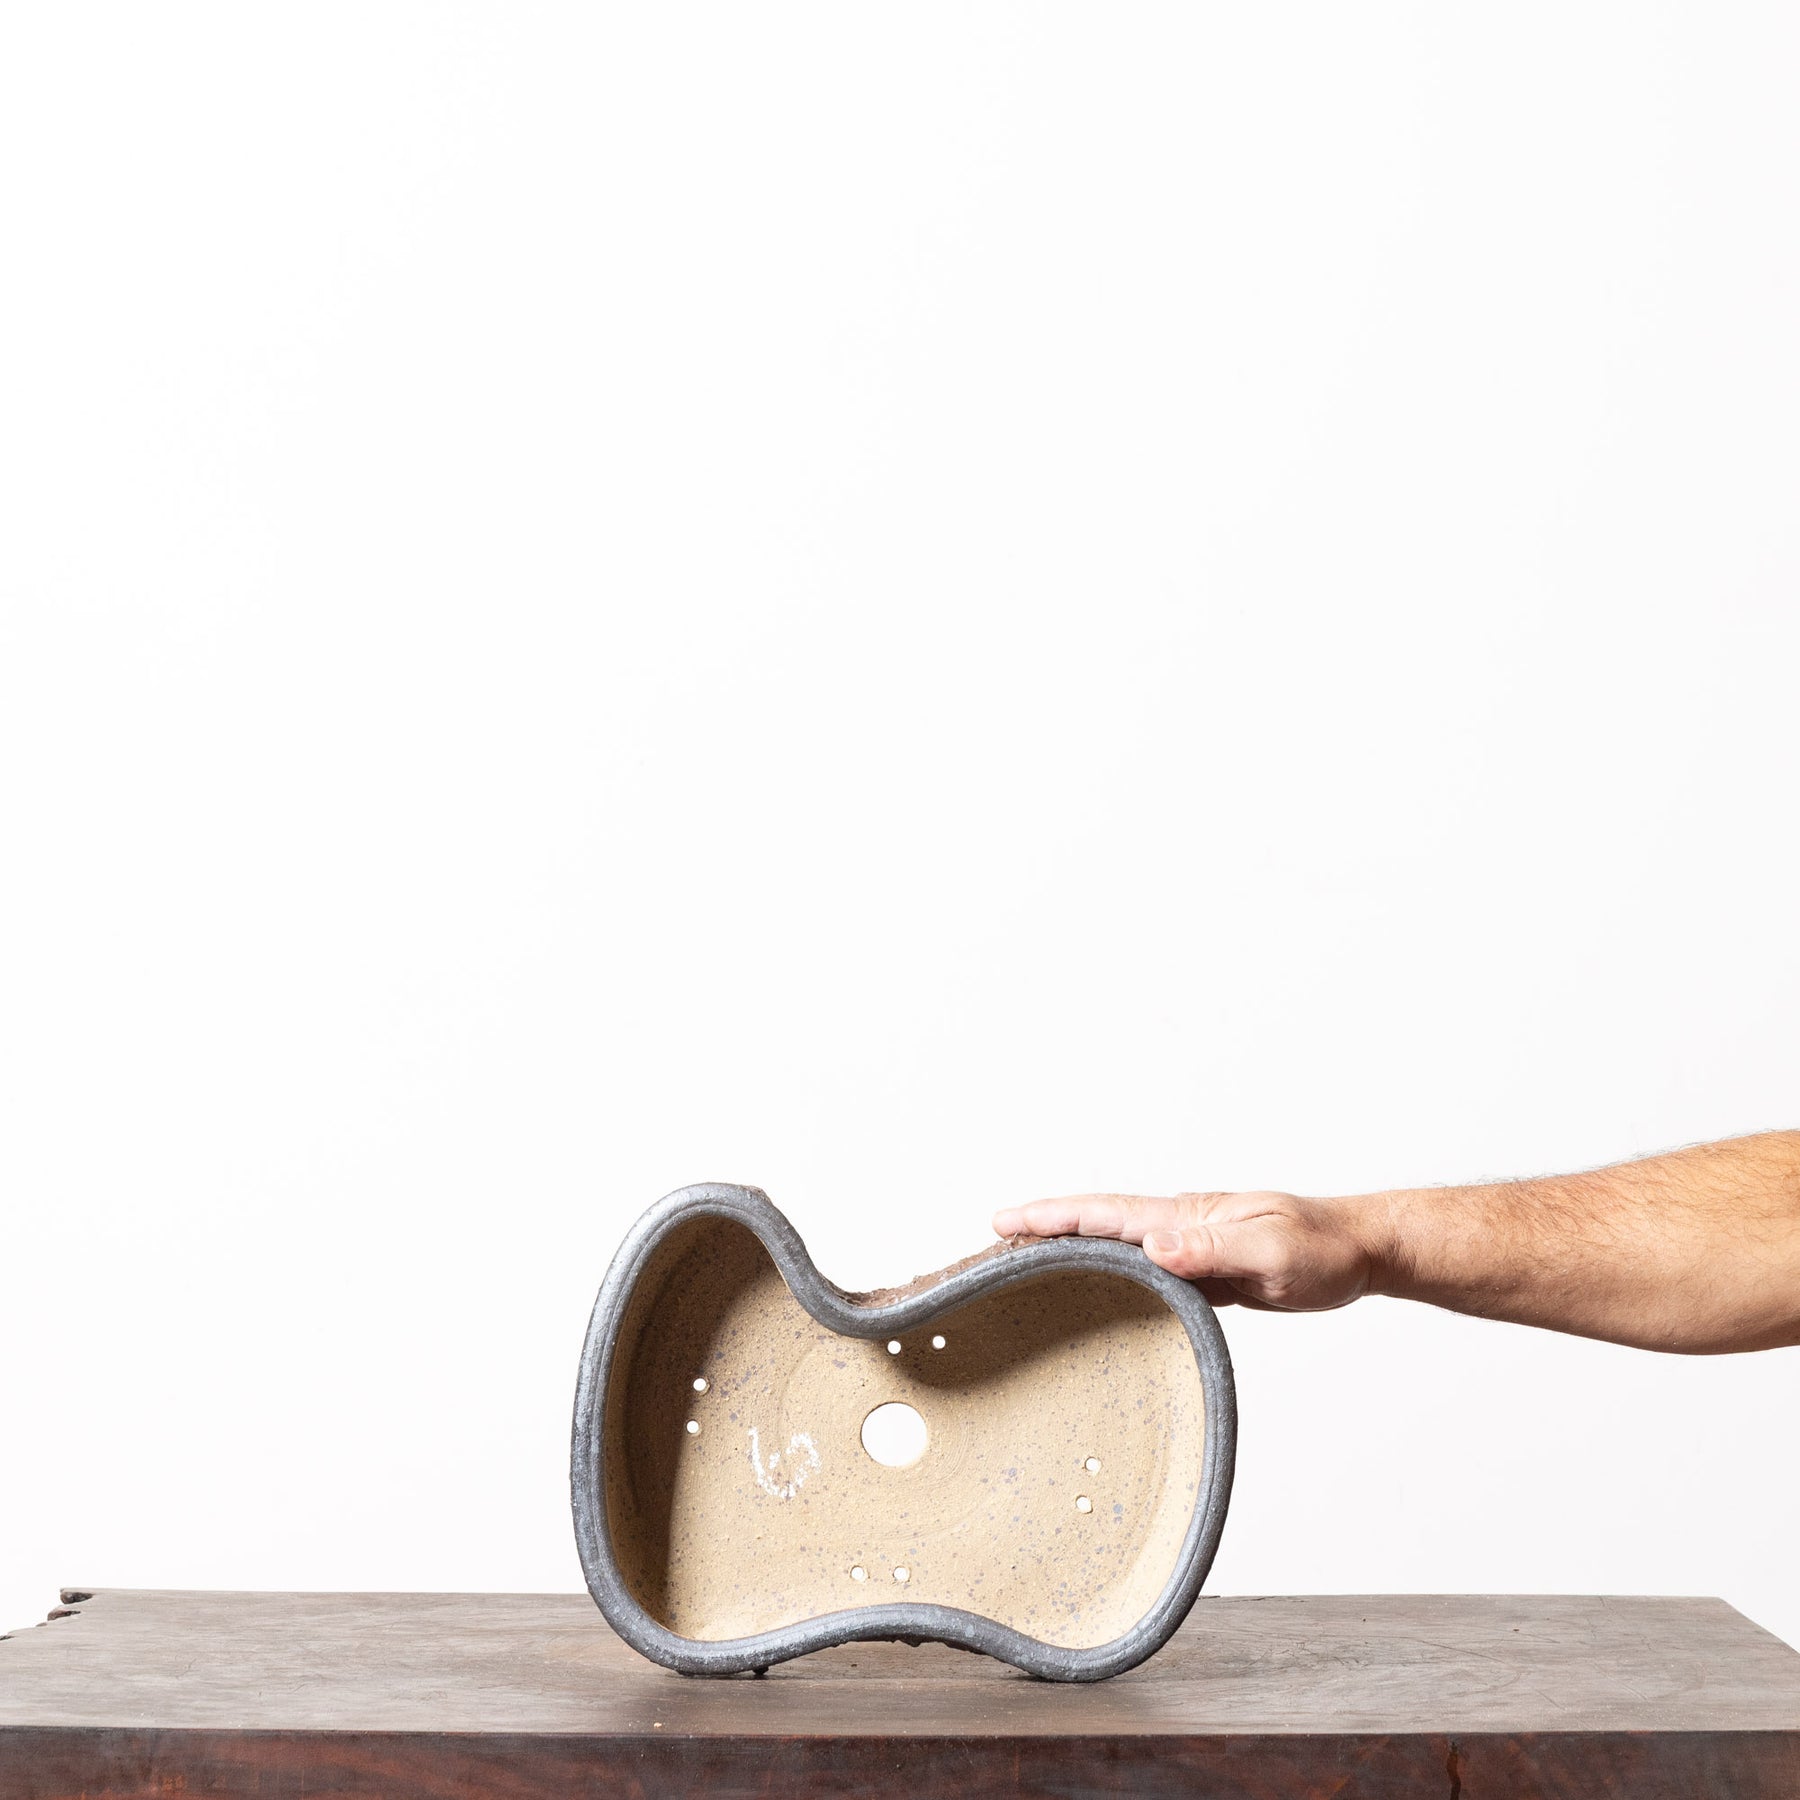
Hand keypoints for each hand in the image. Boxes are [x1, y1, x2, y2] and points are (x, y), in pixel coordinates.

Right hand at [990, 1190, 1382, 1312]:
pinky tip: (1096, 1294)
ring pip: (1117, 1249)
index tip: (1005, 1220)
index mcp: (1185, 1216)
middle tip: (993, 1242)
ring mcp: (1190, 1249)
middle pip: (1097, 1226)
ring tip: (1027, 1266)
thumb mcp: (1268, 1247)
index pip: (1105, 1213)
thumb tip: (1152, 1246)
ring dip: (1072, 1252)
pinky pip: (1145, 1274)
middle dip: (1044, 1229)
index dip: (1053, 1217)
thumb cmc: (1322, 1248)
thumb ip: (1212, 1247)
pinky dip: (1111, 1277)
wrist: (1359, 1252)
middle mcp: (1179, 1227)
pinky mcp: (1205, 1274)